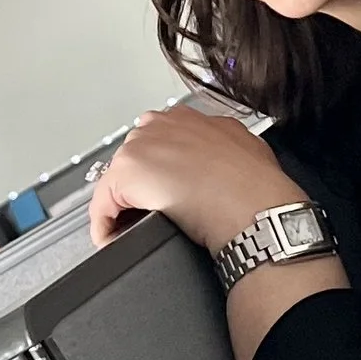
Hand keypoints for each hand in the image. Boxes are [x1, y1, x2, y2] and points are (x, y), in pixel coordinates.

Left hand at [89, 103, 304, 254]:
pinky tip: (115, 241)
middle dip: (139, 189)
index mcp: (189, 118)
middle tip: (145, 217)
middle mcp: (162, 125)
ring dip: (122, 208)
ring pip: (117, 182)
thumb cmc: (257, 185)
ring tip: (131, 232)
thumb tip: (219, 165)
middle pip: (134, 160)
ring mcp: (141, 146)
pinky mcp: (126, 173)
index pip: (158, 144)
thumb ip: (224, 148)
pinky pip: (103, 206)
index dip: (159, 174)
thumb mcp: (246, 149)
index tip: (161, 195)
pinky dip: (106, 227)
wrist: (253, 205)